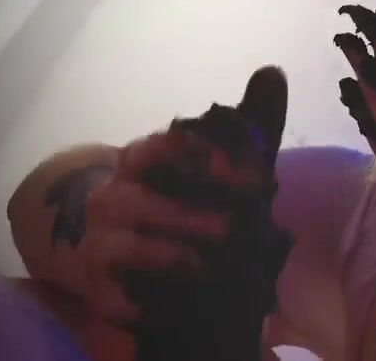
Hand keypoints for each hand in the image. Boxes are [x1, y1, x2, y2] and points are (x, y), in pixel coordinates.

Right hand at [81, 65, 288, 326]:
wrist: (132, 252)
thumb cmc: (186, 198)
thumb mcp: (225, 163)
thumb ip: (250, 123)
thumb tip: (274, 71)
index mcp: (141, 159)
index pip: (164, 147)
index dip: (205, 160)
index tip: (251, 177)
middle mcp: (113, 197)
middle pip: (141, 201)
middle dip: (189, 215)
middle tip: (235, 228)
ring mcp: (101, 243)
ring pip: (129, 246)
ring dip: (171, 255)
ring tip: (211, 265)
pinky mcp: (101, 289)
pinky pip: (118, 296)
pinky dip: (143, 301)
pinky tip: (174, 303)